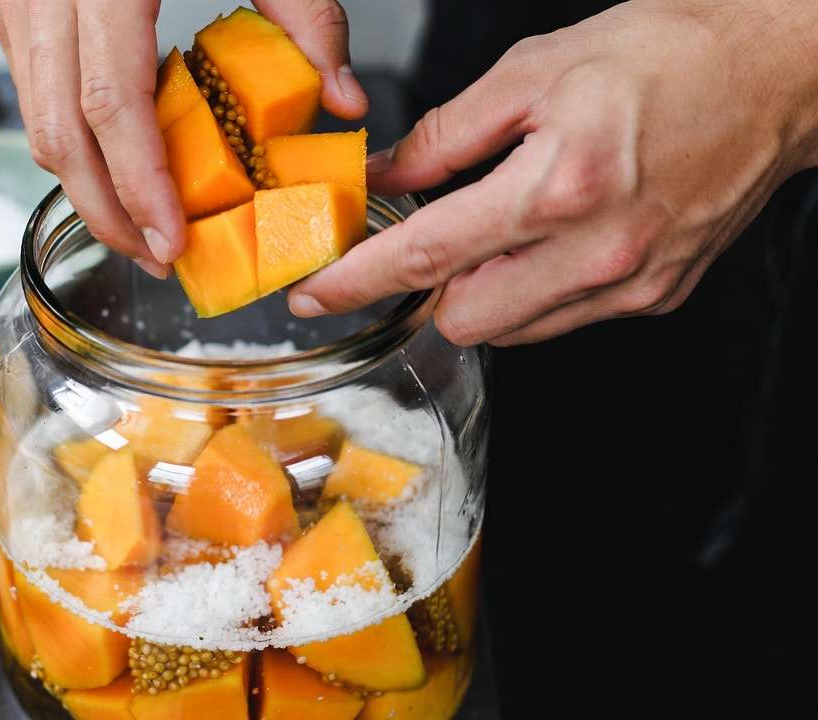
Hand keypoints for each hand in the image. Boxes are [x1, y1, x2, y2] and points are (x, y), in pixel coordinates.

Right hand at [0, 0, 369, 277]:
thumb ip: (305, 16)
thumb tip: (342, 99)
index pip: (108, 102)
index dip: (138, 184)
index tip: (174, 239)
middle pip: (55, 130)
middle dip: (105, 211)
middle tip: (158, 256)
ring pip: (33, 118)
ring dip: (84, 185)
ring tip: (142, 224)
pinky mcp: (14, 2)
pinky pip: (32, 90)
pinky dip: (72, 139)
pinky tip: (120, 160)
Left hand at [289, 0, 817, 344]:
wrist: (776, 73)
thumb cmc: (666, 55)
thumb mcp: (533, 71)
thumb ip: (445, 136)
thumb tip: (385, 176)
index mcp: (559, 185)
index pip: (427, 255)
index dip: (357, 282)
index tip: (313, 296)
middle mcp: (598, 249)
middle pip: (462, 317)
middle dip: (430, 288)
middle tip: (434, 239)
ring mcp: (631, 282)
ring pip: (511, 328)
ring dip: (483, 291)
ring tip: (506, 227)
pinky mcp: (656, 296)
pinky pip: (562, 319)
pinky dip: (534, 291)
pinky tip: (550, 240)